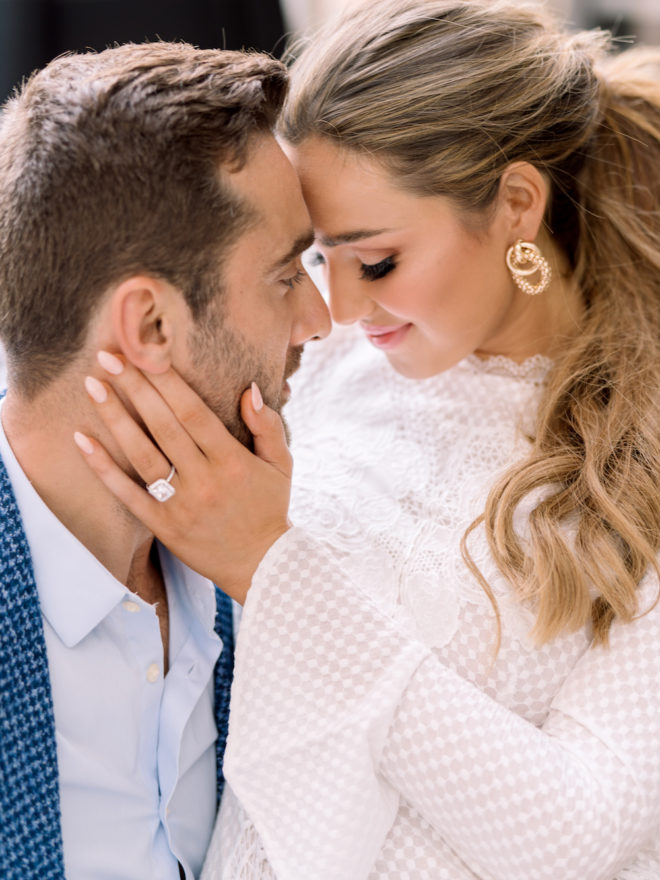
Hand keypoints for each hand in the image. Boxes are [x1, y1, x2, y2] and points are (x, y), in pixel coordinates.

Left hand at [74, 352, 291, 602]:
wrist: (262, 566)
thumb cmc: (270, 508)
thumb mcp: (282, 465)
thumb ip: (267, 425)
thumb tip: (248, 389)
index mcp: (232, 460)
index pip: (194, 412)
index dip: (167, 382)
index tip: (146, 354)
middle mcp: (204, 480)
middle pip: (163, 426)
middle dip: (135, 388)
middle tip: (108, 357)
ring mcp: (181, 504)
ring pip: (142, 454)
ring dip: (115, 418)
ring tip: (93, 386)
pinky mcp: (162, 526)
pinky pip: (127, 494)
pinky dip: (103, 467)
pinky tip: (82, 440)